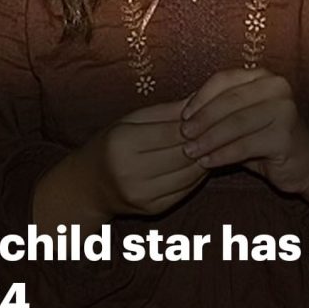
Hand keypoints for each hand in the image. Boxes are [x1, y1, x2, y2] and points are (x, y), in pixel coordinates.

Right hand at [78, 98, 208, 218]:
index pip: (170, 132)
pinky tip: (203, 161)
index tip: (210, 113)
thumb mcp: (130, 120)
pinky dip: (199, 174)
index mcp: (122, 143)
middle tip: (219, 127)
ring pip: (189, 174)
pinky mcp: (154, 209)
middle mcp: (130, 172)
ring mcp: (143, 194)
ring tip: (214, 142)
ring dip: (207, 158)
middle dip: (205, 140)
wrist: (89, 186)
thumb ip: (165, 111)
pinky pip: (187, 190)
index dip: (194, 123)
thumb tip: (200, 98)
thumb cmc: (111, 144)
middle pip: (183, 154)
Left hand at [178, 68, 308, 195]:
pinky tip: (207, 162)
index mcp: (263, 76)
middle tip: (183, 136)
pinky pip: (245, 146)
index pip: (224, 80)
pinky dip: (222, 155)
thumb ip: (216, 110)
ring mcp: (285, 110)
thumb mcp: (239, 117)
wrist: (304, 161)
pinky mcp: (286, 137)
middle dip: (202, 120)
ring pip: (236, 124)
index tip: (182, 116)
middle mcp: (277, 87)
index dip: (200, 97)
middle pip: (229, 101)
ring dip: (209, 139)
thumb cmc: (264, 136)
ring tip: (190, 151)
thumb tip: (177, 114)